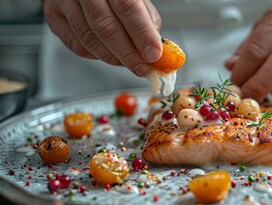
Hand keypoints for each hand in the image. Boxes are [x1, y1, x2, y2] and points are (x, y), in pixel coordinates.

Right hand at [43, 0, 161, 75]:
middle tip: (143, 68)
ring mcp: (63, 1)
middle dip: (128, 54)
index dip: (142, 34)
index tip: (153, 55)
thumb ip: (146, 19)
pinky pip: (77, 46)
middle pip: (106, 28)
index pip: (127, 8)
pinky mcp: (53, 15)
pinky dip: (97, 56)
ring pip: (89, 40)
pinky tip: (110, 55)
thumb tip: (156, 48)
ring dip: (114, 58)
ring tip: (130, 63)